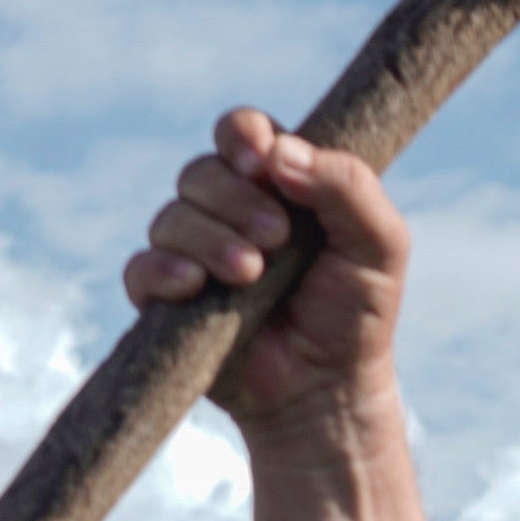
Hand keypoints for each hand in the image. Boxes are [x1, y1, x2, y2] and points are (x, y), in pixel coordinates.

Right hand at [120, 109, 405, 440]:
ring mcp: (193, 253)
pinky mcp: (166, 300)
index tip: (260, 162)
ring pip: (171, 218)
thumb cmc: (357, 310)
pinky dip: (163, 270)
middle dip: (236, 200)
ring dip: (210, 238)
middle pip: (201, 172)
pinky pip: (141, 269)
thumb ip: (347, 185)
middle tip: (276, 239)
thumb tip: (280, 152)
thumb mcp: (379, 243)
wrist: (329, 386)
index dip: (242, 135)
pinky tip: (194, 284)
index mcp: (277, 184)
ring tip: (251, 274)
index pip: (242, 133)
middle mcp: (228, 210)